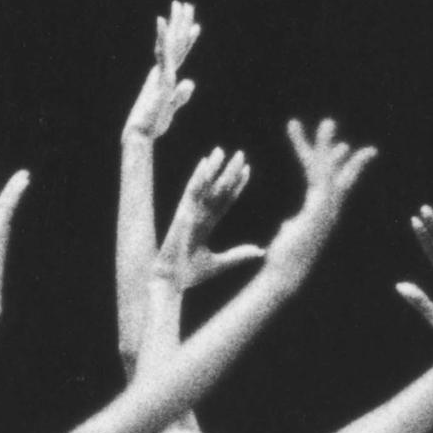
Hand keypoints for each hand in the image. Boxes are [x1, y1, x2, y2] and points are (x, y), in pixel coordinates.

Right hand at [122, 0, 202, 147]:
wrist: (139, 133)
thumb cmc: (152, 124)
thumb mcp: (171, 107)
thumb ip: (180, 95)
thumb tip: (190, 82)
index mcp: (164, 76)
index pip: (179, 54)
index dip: (187, 40)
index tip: (196, 26)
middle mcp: (162, 70)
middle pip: (174, 43)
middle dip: (181, 23)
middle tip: (185, 5)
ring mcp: (161, 72)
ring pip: (170, 43)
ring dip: (175, 23)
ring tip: (179, 5)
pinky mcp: (160, 77)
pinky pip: (163, 54)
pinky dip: (162, 36)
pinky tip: (162, 21)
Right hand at [156, 145, 264, 296]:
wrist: (171, 281)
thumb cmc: (189, 275)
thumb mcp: (219, 264)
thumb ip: (238, 255)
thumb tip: (261, 251)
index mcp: (205, 226)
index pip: (224, 202)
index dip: (236, 187)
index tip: (247, 171)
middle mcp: (198, 216)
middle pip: (217, 190)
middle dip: (229, 172)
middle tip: (241, 154)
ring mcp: (190, 214)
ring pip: (205, 187)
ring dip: (214, 169)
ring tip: (222, 151)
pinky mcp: (182, 215)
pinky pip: (192, 193)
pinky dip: (198, 177)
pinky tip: (205, 163)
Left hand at [260, 118, 374, 287]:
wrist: (285, 276)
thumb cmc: (284, 262)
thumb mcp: (288, 238)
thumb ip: (292, 227)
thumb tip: (289, 225)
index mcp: (320, 212)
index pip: (330, 181)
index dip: (335, 163)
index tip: (344, 146)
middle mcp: (329, 209)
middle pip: (335, 171)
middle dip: (332, 147)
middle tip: (329, 122)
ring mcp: (326, 209)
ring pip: (329, 169)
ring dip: (326, 145)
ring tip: (327, 122)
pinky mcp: (319, 210)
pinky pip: (321, 178)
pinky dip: (319, 159)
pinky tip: (322, 144)